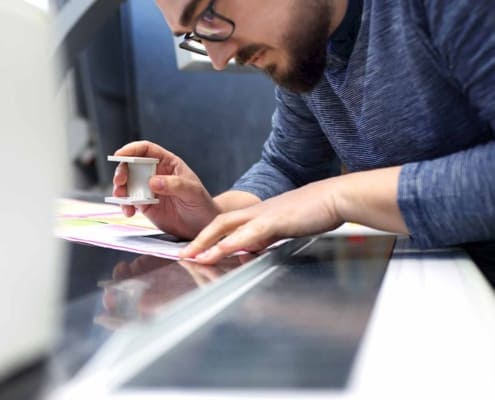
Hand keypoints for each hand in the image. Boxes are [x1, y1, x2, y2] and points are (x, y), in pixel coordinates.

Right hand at [112, 141, 220, 238]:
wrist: (202, 226)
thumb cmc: (202, 205)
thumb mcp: (193, 192)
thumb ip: (175, 185)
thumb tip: (153, 181)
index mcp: (168, 163)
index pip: (146, 150)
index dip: (131, 149)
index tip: (120, 155)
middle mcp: (156, 174)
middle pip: (132, 165)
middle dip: (122, 171)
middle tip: (120, 181)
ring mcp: (149, 190)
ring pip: (127, 184)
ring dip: (120, 189)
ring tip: (122, 198)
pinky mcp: (145, 205)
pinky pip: (129, 202)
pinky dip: (125, 206)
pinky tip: (129, 212)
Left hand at [179, 180, 343, 263]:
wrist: (336, 196)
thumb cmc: (315, 211)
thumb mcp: (286, 226)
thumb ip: (268, 237)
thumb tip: (254, 249)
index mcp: (259, 214)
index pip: (227, 224)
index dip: (208, 236)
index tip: (194, 251)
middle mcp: (257, 213)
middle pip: (219, 223)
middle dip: (199, 240)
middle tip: (183, 256)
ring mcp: (266, 214)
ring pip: (229, 226)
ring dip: (208, 242)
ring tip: (192, 257)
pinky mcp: (279, 220)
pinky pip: (251, 232)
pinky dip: (234, 242)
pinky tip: (221, 250)